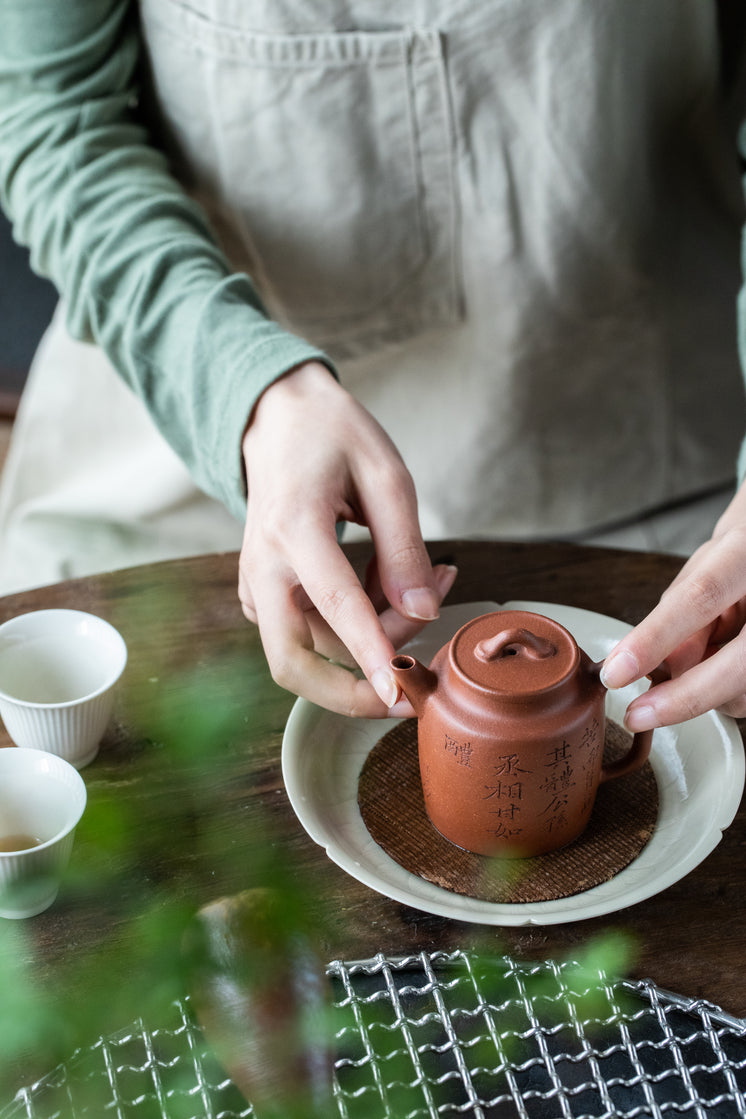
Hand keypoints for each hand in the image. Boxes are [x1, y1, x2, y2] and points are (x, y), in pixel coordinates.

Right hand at [238, 361, 457, 717]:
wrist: (277, 416)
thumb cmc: (332, 435)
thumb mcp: (385, 475)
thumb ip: (404, 548)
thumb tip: (424, 611)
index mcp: (294, 527)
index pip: (335, 605)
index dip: (370, 654)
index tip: (398, 696)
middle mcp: (264, 564)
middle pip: (293, 662)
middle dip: (351, 691)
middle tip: (414, 683)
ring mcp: (256, 582)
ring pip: (312, 649)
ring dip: (371, 640)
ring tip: (426, 580)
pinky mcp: (262, 592)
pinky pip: (308, 632)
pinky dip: (353, 629)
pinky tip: (389, 586)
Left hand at [601, 484, 745, 728]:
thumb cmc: (742, 553)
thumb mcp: (708, 564)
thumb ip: (683, 609)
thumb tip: (658, 665)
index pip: (700, 597)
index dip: (655, 639)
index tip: (617, 673)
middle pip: (737, 665)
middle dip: (681, 698)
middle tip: (636, 715)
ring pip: (744, 690)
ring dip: (705, 689)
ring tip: (700, 652)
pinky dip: (725, 690)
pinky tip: (719, 659)